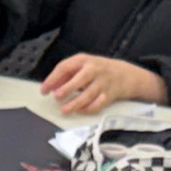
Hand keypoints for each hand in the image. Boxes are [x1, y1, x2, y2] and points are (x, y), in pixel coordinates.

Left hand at [41, 52, 163, 116]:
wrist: (126, 75)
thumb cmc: (99, 71)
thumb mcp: (83, 66)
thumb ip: (67, 75)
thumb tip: (50, 86)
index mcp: (84, 60)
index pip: (65, 67)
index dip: (53, 79)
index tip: (44, 90)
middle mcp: (94, 69)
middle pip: (79, 79)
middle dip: (67, 88)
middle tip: (57, 97)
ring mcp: (103, 82)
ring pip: (88, 94)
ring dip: (75, 103)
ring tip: (64, 110)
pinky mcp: (110, 94)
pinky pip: (98, 104)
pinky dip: (88, 109)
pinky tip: (80, 110)